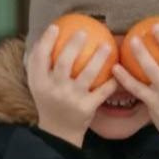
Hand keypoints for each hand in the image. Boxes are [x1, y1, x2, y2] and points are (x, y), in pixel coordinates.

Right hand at [27, 25, 114, 146]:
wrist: (59, 132)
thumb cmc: (49, 102)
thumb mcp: (39, 85)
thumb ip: (40, 64)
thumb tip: (45, 36)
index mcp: (39, 82)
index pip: (40, 57)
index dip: (46, 41)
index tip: (56, 27)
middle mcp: (55, 89)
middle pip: (64, 63)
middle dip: (74, 45)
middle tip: (85, 31)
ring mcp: (72, 99)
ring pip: (87, 75)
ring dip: (99, 59)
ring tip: (107, 46)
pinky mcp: (87, 108)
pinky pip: (102, 92)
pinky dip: (111, 82)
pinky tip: (119, 71)